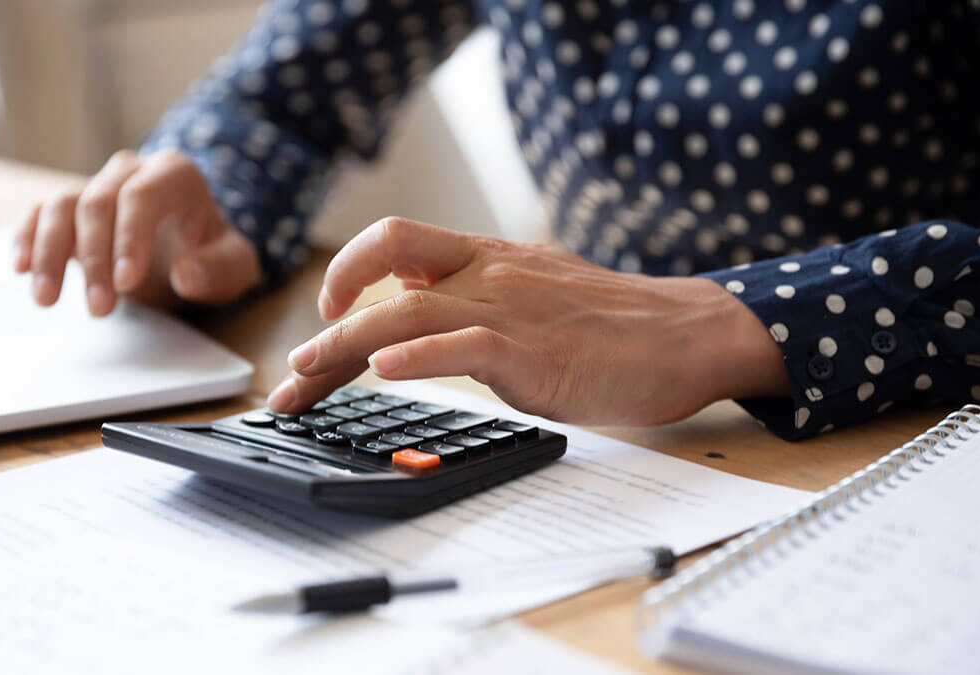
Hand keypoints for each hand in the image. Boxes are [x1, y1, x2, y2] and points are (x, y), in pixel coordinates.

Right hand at [13, 149, 260, 315]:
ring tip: (47, 300)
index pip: (143, 196)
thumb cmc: (213, 254)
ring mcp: (97, 186)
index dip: (129, 238)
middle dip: (95, 259)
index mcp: (175, 174)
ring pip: (61, 206)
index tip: (126, 283)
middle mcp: (131, 171)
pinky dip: (27, 238)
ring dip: (49, 253)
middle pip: (98, 203)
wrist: (193, 247)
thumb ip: (219, 270)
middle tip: (100, 310)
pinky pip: (40, 213)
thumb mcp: (235, 267)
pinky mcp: (72, 208)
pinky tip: (20, 269)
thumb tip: (186, 275)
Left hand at [267, 218, 788, 425]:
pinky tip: (386, 372)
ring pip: (406, 313)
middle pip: (385, 277)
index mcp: (487, 257)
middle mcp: (488, 273)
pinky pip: (461, 345)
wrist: (685, 334)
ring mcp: (508, 309)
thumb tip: (420, 318)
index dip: (346, 273)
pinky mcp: (531, 351)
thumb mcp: (533, 293)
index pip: (395, 247)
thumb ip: (477, 300)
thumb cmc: (614, 323)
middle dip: (328, 325)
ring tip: (308, 375)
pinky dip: (417, 357)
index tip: (323, 312)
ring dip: (345, 345)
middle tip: (294, 373)